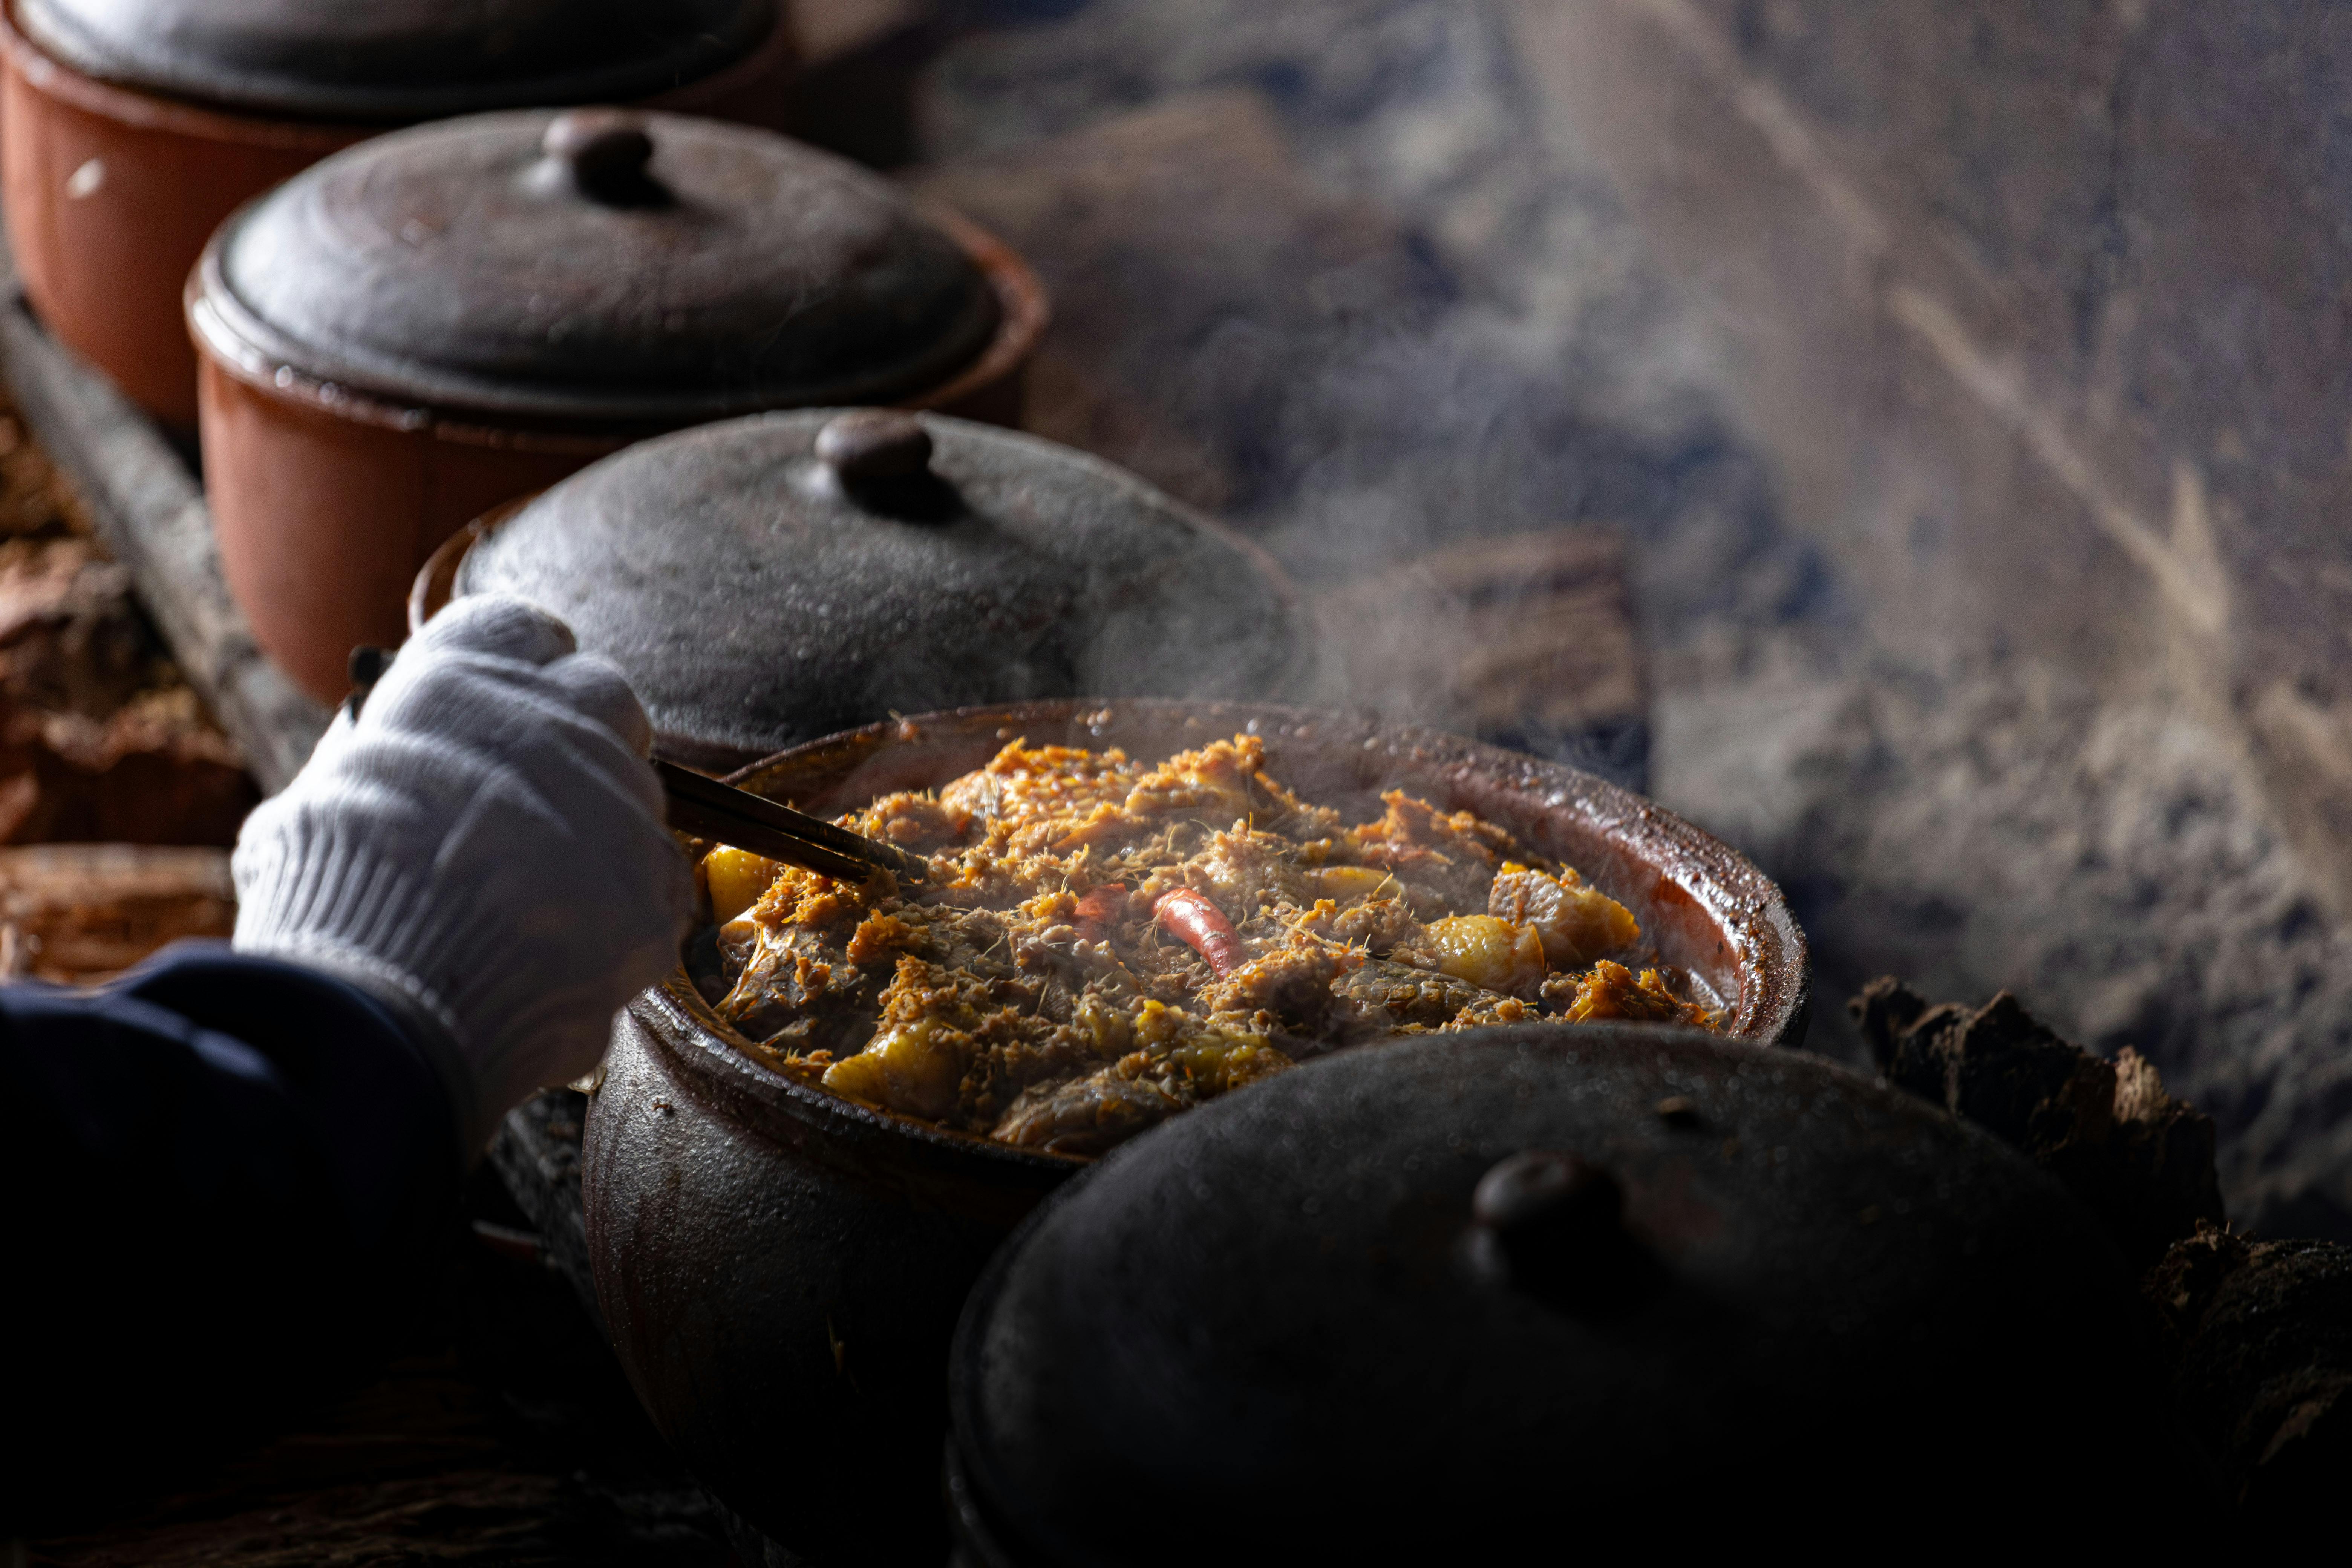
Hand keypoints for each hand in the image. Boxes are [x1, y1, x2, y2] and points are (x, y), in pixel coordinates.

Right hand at [233, 595, 692, 1151]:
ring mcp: (617, 801)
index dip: (521, 672)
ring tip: (531, 899)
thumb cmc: (331, 902)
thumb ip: (386, 760)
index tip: (509, 707)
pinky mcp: (655, 885)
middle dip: (581, 738)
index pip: (525, 630)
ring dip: (598, 833)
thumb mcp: (323, 802)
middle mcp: (556, 720)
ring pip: (636, 794)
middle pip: (604, 697)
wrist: (384, 1010)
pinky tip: (565, 945)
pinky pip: (657, 880)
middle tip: (535, 802)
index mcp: (462, 681)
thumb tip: (403, 746)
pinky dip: (621, 910)